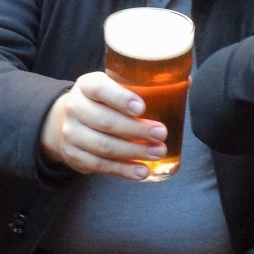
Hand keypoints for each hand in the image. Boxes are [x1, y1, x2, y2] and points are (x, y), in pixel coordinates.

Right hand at [38, 71, 168, 179]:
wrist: (66, 119)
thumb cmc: (102, 100)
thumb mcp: (112, 85)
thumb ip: (141, 84)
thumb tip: (187, 82)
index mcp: (86, 85)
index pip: (99, 88)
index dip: (120, 98)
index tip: (142, 107)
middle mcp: (75, 108)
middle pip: (105, 121)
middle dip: (136, 130)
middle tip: (161, 133)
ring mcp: (72, 134)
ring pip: (104, 146)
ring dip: (133, 152)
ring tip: (158, 152)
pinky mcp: (75, 156)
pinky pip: (101, 165)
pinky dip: (123, 170)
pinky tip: (142, 171)